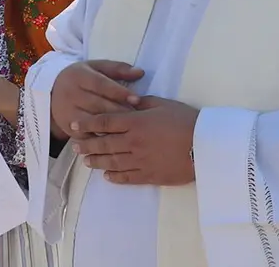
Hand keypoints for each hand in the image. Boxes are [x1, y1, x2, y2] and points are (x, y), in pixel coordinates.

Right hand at [50, 60, 143, 140]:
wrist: (51, 91)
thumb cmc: (81, 78)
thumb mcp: (96, 67)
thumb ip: (118, 69)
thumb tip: (140, 72)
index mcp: (79, 76)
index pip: (101, 85)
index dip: (120, 92)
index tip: (137, 100)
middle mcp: (71, 94)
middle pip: (98, 105)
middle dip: (120, 112)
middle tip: (139, 118)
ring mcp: (67, 112)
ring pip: (92, 122)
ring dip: (112, 128)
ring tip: (131, 131)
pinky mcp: (67, 128)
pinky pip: (86, 136)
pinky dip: (100, 140)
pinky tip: (116, 142)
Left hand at [71, 96, 198, 185]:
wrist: (205, 146)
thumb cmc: (185, 121)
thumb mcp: (163, 104)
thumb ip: (142, 102)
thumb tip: (129, 101)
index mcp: (135, 122)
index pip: (104, 122)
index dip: (87, 123)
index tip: (74, 125)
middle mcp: (133, 142)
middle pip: (103, 144)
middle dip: (86, 144)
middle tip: (74, 145)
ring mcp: (140, 161)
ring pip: (111, 162)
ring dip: (96, 161)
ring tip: (86, 161)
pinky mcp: (149, 175)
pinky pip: (126, 178)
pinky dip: (114, 177)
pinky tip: (107, 176)